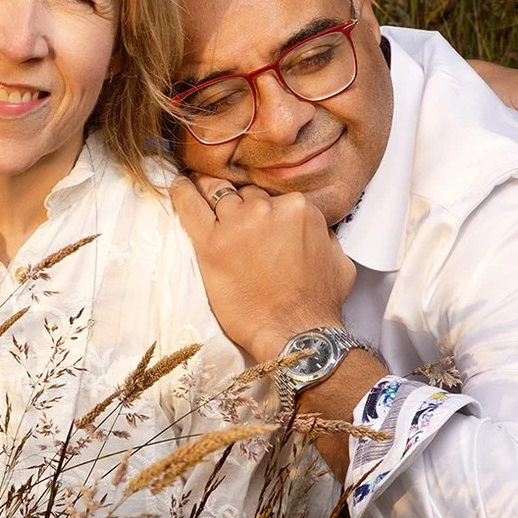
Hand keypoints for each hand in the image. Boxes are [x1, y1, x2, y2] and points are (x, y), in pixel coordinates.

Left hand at [168, 176, 355, 364]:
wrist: (294, 332)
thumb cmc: (319, 302)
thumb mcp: (339, 259)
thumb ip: (325, 234)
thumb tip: (318, 229)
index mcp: (298, 208)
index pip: (273, 196)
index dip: (263, 207)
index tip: (256, 217)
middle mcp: (267, 208)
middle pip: (245, 193)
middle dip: (239, 202)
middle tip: (231, 216)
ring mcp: (238, 223)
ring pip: (218, 193)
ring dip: (209, 193)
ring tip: (198, 190)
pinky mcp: (211, 243)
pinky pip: (190, 205)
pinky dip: (182, 192)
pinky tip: (178, 185)